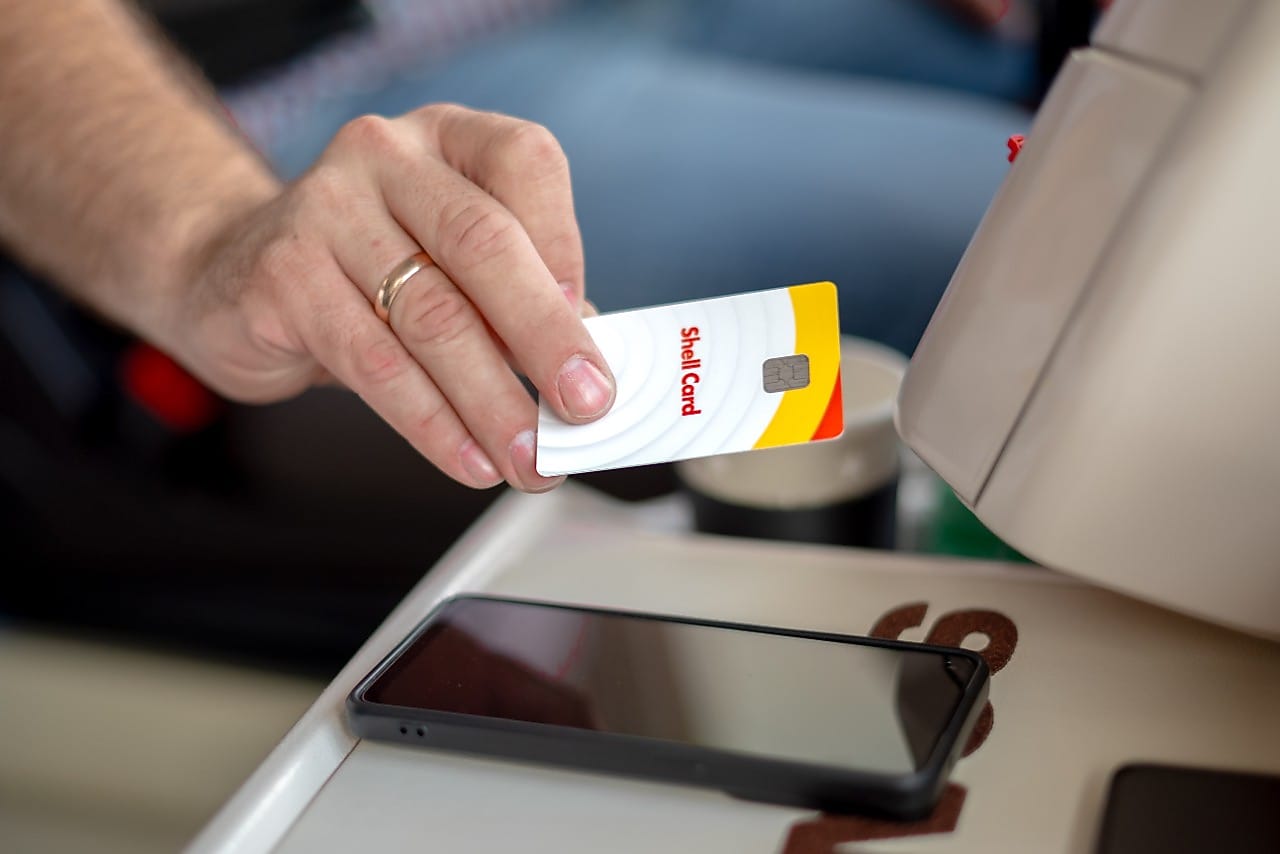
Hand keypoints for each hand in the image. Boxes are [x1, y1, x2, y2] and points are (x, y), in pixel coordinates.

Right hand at [164, 104, 614, 491]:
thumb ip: (517, 295)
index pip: (527, 163)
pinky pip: (375, 365)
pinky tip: (468, 459)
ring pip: (431, 315)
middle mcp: (386, 155)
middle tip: (586, 407)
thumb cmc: (367, 271)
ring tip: (530, 458)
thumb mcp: (448, 261)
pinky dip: (432, 423)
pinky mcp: (282, 276)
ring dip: (492, 402)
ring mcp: (324, 207)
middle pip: (482, 243)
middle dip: (546, 336)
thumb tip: (588, 364)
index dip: (568, 249)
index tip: (594, 334)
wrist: (231, 276)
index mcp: (447, 136)